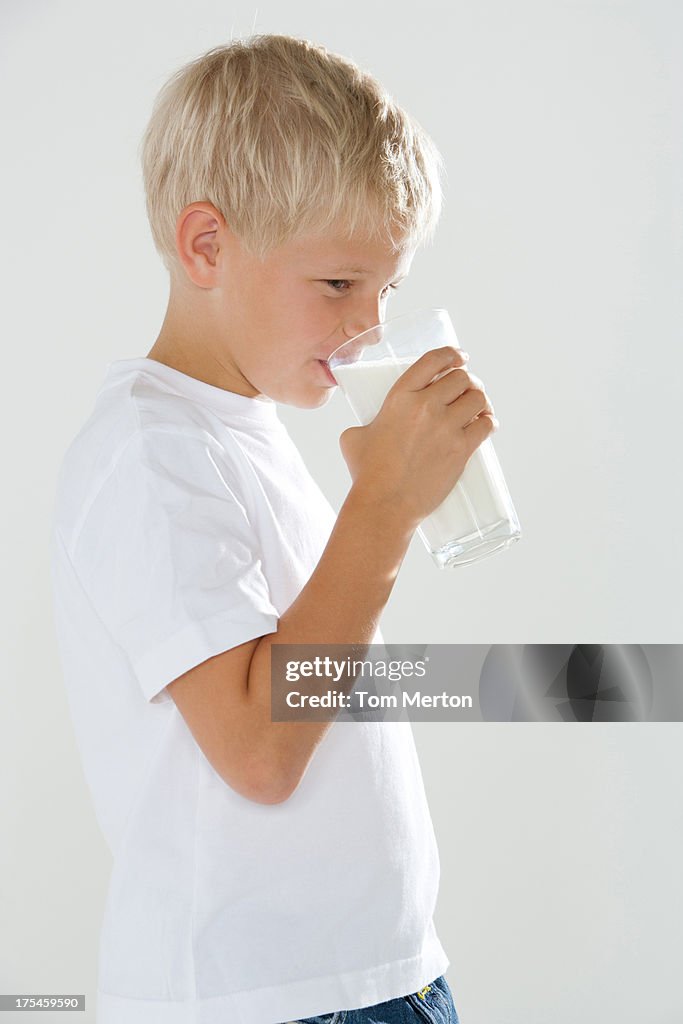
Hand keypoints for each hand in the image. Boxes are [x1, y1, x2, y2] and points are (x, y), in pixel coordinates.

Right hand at [340, 346, 497, 529]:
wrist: (385, 504)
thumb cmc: (367, 473)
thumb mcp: (354, 437)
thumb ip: (366, 423)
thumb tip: (372, 426)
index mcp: (400, 397)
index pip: (434, 360)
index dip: (452, 354)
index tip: (459, 357)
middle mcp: (426, 406)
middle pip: (461, 378)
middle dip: (467, 380)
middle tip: (466, 389)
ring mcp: (446, 428)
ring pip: (478, 398)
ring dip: (480, 400)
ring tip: (478, 407)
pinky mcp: (461, 450)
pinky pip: (486, 425)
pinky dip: (489, 422)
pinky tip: (486, 424)